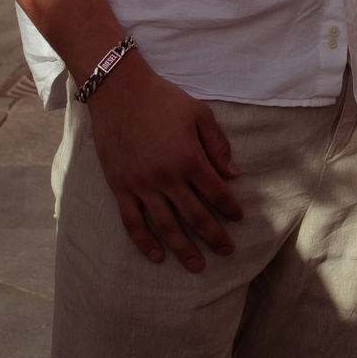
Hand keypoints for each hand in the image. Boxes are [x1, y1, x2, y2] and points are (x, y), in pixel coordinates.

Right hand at [86, 61, 242, 271]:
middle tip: (227, 252)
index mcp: (189, 158)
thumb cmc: (163, 99)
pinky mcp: (120, 187)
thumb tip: (232, 175)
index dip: (230, 208)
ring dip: (183, 249)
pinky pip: (133, 222)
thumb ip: (217, 146)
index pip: (216, 192)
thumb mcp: (199, 113)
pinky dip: (144, 242)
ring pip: (166, 226)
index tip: (238, 218)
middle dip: (214, 237)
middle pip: (195, 216)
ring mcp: (141, 185)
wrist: (119, 91)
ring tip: (197, 266)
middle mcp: (167, 178)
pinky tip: (156, 256)